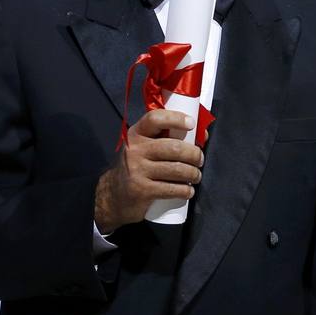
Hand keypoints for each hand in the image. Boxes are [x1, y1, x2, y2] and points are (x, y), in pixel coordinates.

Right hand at [93, 109, 202, 233]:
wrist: (113, 195)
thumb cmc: (137, 167)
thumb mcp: (145, 147)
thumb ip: (168, 138)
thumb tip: (202, 136)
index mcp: (137, 134)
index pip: (155, 119)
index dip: (175, 119)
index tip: (191, 123)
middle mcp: (135, 150)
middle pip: (174, 147)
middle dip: (194, 155)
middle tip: (199, 160)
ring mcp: (137, 170)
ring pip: (177, 169)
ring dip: (193, 174)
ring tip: (196, 176)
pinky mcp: (141, 190)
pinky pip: (172, 189)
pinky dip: (186, 190)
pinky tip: (188, 190)